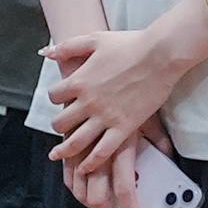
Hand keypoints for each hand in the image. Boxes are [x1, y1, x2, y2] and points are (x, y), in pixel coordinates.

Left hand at [39, 12, 190, 185]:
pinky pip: (102, 151)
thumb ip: (68, 47)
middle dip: (58, 125)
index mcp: (79, 80)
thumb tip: (46, 54)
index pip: (54, 96)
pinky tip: (84, 167)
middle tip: (62, 127)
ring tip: (58, 155)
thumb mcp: (94, 39)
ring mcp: (105, 117)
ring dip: (65, 150)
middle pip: (60, 122)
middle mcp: (88, 102)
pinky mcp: (124, 128)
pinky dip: (90, 162)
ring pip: (76, 141)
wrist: (160, 55)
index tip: (62, 100)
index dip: (55, 98)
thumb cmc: (129, 44)